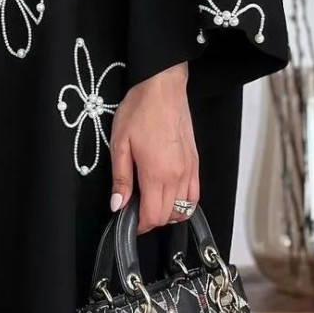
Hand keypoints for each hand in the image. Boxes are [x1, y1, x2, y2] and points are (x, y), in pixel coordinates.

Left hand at [109, 62, 198, 233]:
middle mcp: (178, 176)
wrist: (163, 87)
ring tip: (151, 202)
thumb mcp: (120, 142)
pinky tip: (170, 196)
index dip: (139, 225)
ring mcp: (190, 170)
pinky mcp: (196, 162)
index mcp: (157, 174)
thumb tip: (117, 205)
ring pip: (184, 210)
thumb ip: (121, 178)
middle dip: (150, 220)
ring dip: (167, 213)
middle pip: (168, 217)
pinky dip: (183, 204)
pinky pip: (194, 195)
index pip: (152, 216)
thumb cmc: (139, 110)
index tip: (127, 220)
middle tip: (135, 209)